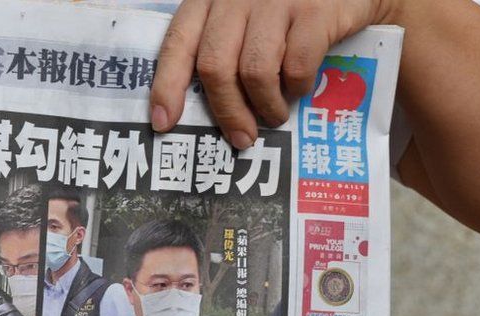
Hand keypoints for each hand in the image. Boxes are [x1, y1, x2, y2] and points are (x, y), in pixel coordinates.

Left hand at [151, 0, 396, 147]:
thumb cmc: (290, 11)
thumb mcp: (247, 17)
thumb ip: (223, 47)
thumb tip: (203, 110)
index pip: (178, 43)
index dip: (166, 86)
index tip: (164, 123)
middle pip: (214, 66)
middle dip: (226, 112)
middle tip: (241, 137)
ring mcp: (276, 0)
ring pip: (254, 72)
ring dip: (265, 106)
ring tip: (275, 116)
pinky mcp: (315, 11)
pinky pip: (296, 66)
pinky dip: (297, 88)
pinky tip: (301, 89)